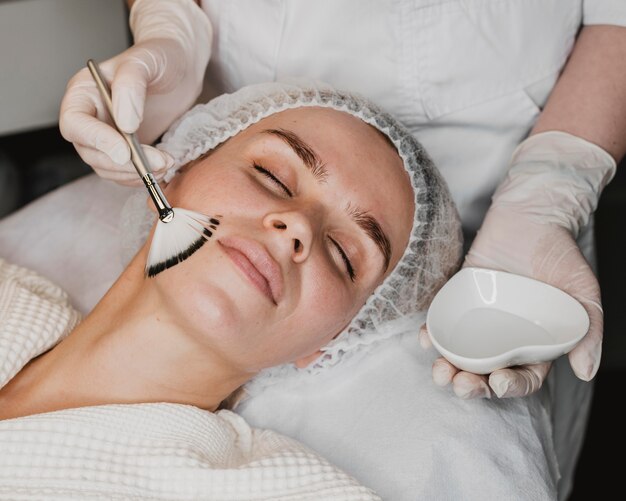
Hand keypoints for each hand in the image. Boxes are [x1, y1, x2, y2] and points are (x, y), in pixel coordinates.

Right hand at [59, 0, 210, 185]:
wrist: (180, 68)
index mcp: (83, 92)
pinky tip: (163, 167)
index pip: (75, 124)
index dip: (97, 140)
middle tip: (158, 161)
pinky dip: (141, 176)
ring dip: (134, 173)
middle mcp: (90, 117)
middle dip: (123, 163)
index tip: (125, 151)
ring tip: (166, 163)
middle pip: (90, 152)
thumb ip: (130, 86)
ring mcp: (107, 136)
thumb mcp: (145, 61)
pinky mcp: (126, 150)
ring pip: (107, 168)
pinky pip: (124, 173)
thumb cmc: (160, 57)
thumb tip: (124, 124)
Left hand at [419, 209, 601, 397]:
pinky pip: (443, 322)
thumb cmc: (562, 254)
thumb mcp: (584, 292)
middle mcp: (503, 337)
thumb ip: (589, 330)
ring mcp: (479, 319)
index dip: (511, 386)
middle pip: (484, 372)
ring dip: (447, 368)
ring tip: (440, 371)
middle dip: (472, 385)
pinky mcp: (458, 299)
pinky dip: (432, 335)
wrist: (531, 215)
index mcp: (533, 343)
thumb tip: (586, 371)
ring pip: (460, 354)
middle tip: (461, 384)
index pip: (521, 375)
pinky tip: (425, 339)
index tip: (499, 382)